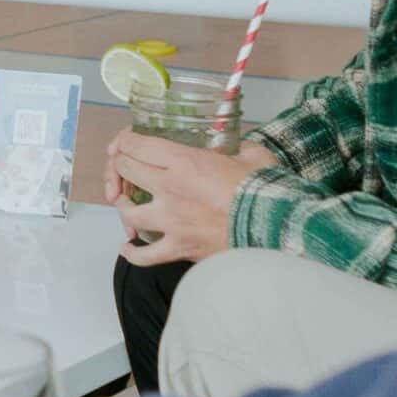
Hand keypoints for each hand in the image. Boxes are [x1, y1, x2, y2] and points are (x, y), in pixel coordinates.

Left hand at [108, 132, 276, 265]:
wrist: (277, 228)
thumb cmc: (265, 190)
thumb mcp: (253, 156)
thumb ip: (240, 148)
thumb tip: (239, 148)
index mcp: (184, 161)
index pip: (137, 145)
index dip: (125, 141)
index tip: (126, 143)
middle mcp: (169, 188)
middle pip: (125, 170)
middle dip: (119, 166)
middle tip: (124, 168)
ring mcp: (171, 221)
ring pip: (127, 212)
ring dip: (123, 205)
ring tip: (126, 203)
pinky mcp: (179, 248)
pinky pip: (145, 255)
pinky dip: (132, 252)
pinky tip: (127, 247)